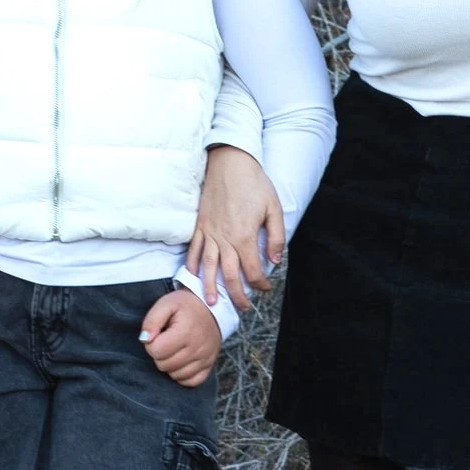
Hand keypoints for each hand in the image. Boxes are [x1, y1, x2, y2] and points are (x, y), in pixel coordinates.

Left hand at [141, 288, 223, 386]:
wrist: (213, 308)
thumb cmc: (186, 306)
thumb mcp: (166, 304)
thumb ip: (152, 321)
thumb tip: (145, 339)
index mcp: (185, 332)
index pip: (156, 351)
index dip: (151, 344)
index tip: (158, 334)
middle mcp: (197, 348)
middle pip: (164, 365)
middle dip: (159, 355)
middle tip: (165, 341)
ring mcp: (205, 358)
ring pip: (175, 375)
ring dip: (170, 365)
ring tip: (173, 350)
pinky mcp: (210, 365)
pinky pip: (191, 381)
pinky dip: (182, 375)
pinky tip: (181, 362)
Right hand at [189, 143, 285, 309]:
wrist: (230, 162)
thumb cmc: (255, 183)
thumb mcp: (274, 208)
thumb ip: (276, 237)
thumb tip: (275, 261)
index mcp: (245, 236)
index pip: (253, 270)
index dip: (260, 284)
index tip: (265, 288)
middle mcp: (225, 239)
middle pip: (229, 275)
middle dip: (236, 295)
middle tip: (241, 308)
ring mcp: (209, 232)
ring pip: (208, 266)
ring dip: (209, 286)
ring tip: (210, 302)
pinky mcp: (200, 225)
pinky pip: (195, 249)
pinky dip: (193, 264)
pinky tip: (193, 274)